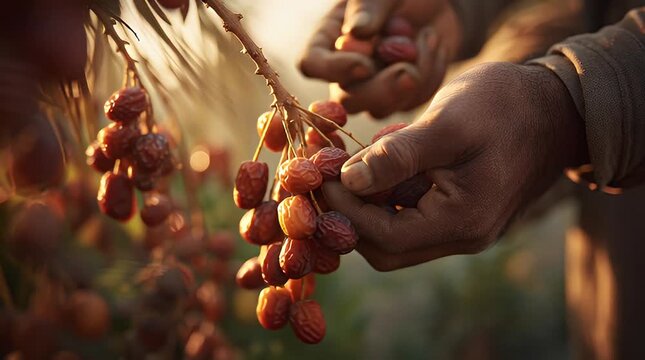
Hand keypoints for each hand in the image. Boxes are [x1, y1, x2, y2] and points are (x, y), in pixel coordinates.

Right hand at [298, 0, 461, 117]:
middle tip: (410, 72)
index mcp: (328, 39)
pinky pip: (412, 101)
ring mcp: (371, 88)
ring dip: (412, 76)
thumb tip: (356, 32)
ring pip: (379, 108)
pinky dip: (431, 73)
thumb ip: (368, 7)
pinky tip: (434, 45)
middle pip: (345, 100)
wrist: (437, 2)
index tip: (365, 64)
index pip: (312, 64)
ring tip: (428, 36)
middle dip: (381, 89)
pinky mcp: (398, 98)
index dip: (334, 71)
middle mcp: (344, 69)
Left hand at [322, 62, 587, 270]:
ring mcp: (463, 229)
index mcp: (462, 221)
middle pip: (385, 247)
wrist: (555, 107)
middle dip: (349, 214)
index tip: (320, 175)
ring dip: (365, 205)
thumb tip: (349, 180)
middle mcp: (462, 236)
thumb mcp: (448, 123)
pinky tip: (377, 165)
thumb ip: (397, 157)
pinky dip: (386, 197)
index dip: (344, 209)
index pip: (383, 236)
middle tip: (326, 175)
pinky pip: (411, 218)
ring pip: (395, 235)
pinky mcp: (460, 214)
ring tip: (346, 165)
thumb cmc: (504, 106)